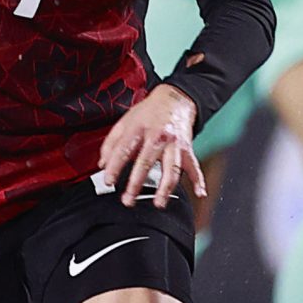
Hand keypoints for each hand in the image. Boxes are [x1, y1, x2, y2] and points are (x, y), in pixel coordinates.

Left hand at [97, 84, 204, 208]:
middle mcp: (157, 137)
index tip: (108, 181)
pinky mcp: (187, 148)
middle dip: (136, 183)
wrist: (174, 99)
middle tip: (128, 200)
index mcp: (138, 130)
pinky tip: (200, 192)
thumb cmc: (148, 113)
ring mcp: (174, 144)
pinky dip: (198, 180)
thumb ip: (111, 143)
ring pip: (171, 168)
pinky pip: (194, 166)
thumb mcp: (124, 122)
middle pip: (146, 162)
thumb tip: (103, 164)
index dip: (114, 167)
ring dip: (165, 188)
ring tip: (159, 203)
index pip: (124, 150)